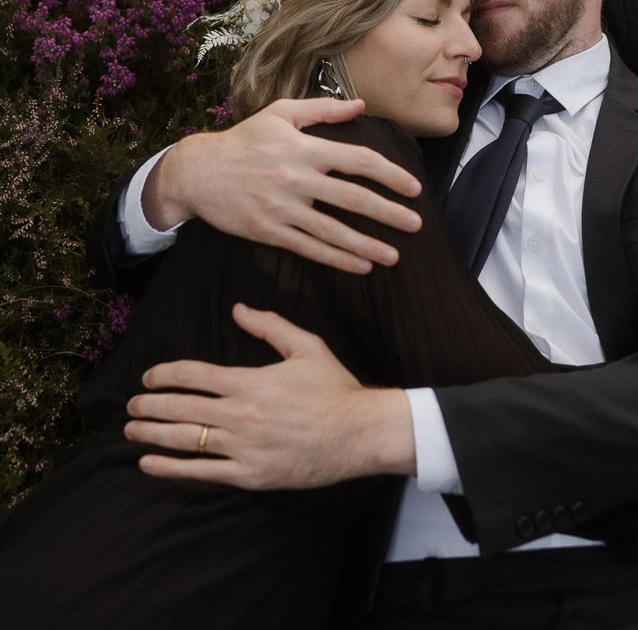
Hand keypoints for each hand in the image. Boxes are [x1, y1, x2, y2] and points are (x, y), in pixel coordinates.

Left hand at [124, 304, 415, 486]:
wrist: (359, 433)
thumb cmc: (334, 388)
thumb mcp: (306, 346)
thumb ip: (269, 326)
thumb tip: (238, 310)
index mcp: (250, 381)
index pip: (193, 374)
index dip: (164, 374)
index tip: (149, 376)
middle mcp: (240, 415)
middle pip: (180, 407)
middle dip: (149, 404)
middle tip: (131, 403)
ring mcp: (243, 448)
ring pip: (185, 440)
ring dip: (152, 433)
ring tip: (131, 430)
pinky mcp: (250, 476)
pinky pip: (202, 472)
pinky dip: (171, 468)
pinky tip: (149, 463)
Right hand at [143, 99, 422, 272]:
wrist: (198, 171)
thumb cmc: (243, 140)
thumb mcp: (280, 114)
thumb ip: (322, 110)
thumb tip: (360, 105)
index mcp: (304, 148)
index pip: (358, 160)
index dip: (389, 174)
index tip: (413, 188)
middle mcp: (296, 178)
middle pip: (352, 198)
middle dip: (388, 213)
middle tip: (416, 225)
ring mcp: (282, 208)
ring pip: (333, 231)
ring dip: (367, 245)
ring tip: (393, 256)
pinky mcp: (268, 231)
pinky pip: (309, 249)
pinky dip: (337, 259)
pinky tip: (360, 265)